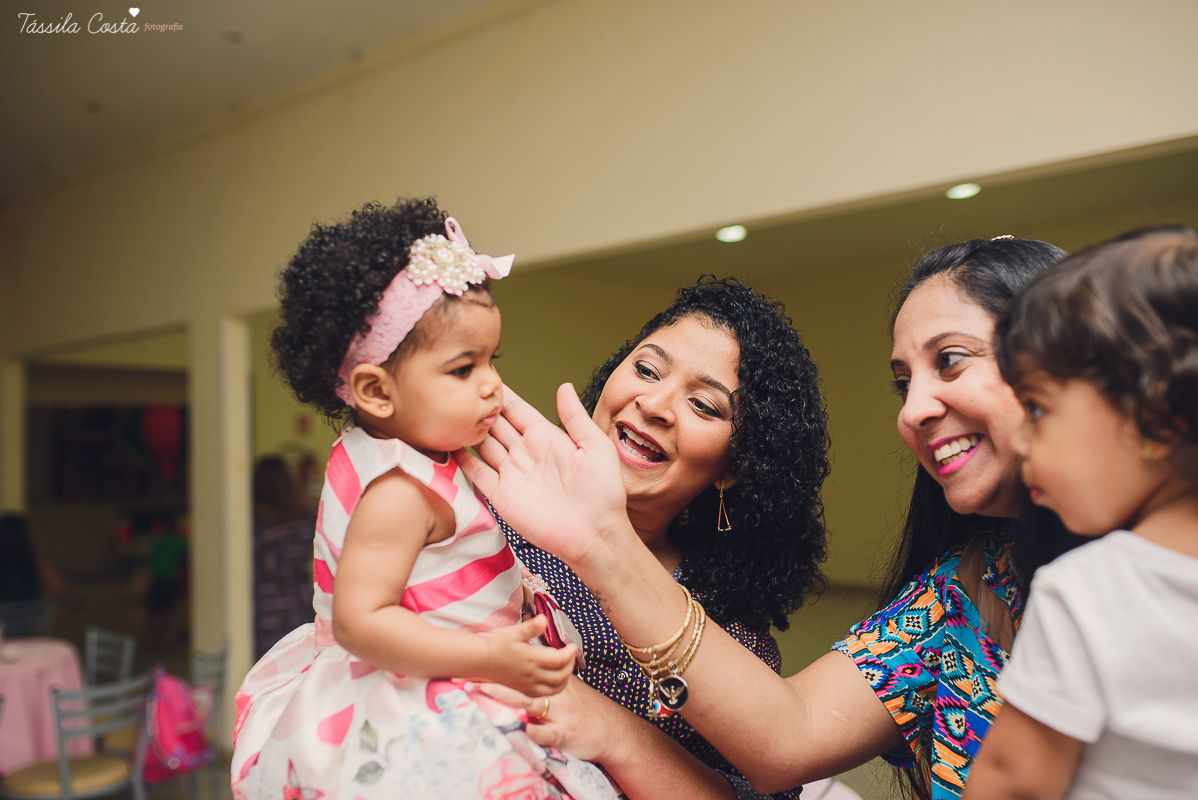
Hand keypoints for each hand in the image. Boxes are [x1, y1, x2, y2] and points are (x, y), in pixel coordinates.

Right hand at [455, 383, 627, 566]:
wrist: (594, 534)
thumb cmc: (602, 492)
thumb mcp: (595, 447)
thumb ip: (575, 417)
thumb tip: (563, 385)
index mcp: (546, 437)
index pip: (517, 410)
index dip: (502, 395)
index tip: (484, 377)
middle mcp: (525, 452)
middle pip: (495, 425)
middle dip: (479, 409)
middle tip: (459, 391)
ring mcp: (511, 474)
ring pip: (482, 446)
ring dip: (467, 432)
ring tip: (449, 414)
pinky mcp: (501, 496)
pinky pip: (477, 474)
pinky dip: (462, 461)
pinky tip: (447, 445)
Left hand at [479, 675, 630, 763]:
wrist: (612, 730)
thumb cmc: (587, 711)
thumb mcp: (570, 691)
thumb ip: (550, 683)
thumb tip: (529, 675)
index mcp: (555, 683)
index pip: (525, 673)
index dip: (502, 671)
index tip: (478, 668)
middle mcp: (556, 694)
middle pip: (522, 685)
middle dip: (496, 681)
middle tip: (471, 677)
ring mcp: (560, 713)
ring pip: (531, 702)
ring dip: (508, 697)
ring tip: (487, 691)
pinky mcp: (565, 732)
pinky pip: (549, 732)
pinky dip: (537, 730)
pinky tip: (525, 729)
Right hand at [481, 615, 577, 696]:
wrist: (482, 661)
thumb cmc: (498, 644)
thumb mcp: (514, 632)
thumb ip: (531, 627)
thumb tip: (544, 619)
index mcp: (531, 658)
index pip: (559, 660)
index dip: (570, 653)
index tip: (572, 645)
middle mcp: (532, 674)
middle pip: (561, 675)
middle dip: (571, 664)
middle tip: (572, 654)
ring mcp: (529, 685)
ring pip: (556, 687)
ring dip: (566, 677)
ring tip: (567, 666)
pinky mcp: (525, 690)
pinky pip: (547, 694)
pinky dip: (557, 688)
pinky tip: (557, 679)